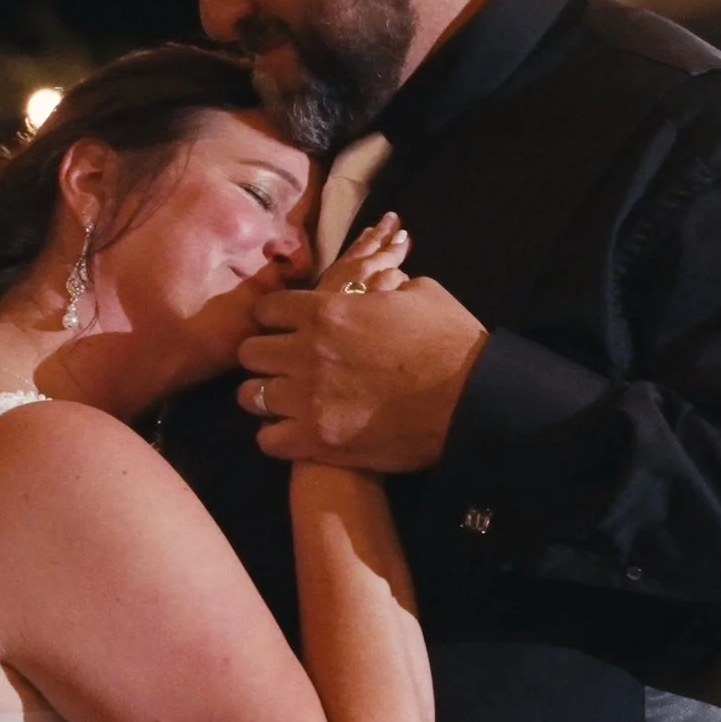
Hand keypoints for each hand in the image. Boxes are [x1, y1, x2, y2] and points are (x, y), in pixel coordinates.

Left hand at [238, 218, 488, 472]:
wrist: (471, 403)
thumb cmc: (451, 344)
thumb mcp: (421, 294)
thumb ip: (386, 284)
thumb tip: (380, 280)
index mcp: (327, 310)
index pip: (267, 308)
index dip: (274, 318)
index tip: (284, 328)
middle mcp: (306, 351)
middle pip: (250, 352)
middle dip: (266, 357)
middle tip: (284, 366)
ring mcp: (306, 399)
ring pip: (250, 396)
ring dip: (267, 397)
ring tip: (286, 401)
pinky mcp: (315, 441)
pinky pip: (268, 439)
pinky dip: (278, 436)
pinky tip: (296, 432)